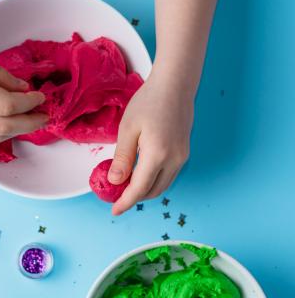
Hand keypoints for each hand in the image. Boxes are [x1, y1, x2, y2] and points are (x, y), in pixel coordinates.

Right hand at [0, 37, 47, 141]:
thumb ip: (0, 75)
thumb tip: (23, 89)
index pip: (9, 106)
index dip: (30, 103)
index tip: (41, 97)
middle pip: (6, 127)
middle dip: (30, 123)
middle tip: (44, 116)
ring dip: (18, 130)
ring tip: (31, 121)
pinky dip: (1, 132)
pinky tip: (10, 123)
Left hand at [108, 72, 193, 214]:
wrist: (175, 86)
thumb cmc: (148, 102)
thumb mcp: (128, 129)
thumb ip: (122, 158)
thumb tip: (115, 182)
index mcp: (157, 154)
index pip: (139, 188)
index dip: (125, 202)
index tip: (113, 211)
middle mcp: (174, 160)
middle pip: (152, 191)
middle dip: (134, 198)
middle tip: (115, 196)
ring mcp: (182, 157)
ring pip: (162, 185)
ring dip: (144, 191)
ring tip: (125, 186)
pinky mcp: (184, 153)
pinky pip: (168, 175)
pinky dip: (153, 180)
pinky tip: (139, 174)